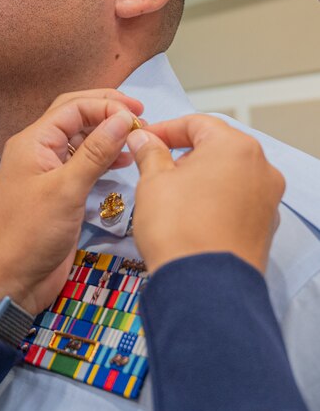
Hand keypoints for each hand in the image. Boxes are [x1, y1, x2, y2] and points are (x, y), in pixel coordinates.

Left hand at [0, 93, 141, 314]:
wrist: (7, 281)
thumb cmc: (29, 234)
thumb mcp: (66, 190)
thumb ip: (96, 152)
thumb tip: (123, 118)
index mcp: (34, 141)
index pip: (74, 107)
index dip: (107, 104)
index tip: (138, 113)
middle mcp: (40, 149)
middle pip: (76, 116)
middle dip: (107, 112)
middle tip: (140, 115)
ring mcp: (49, 170)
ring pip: (81, 139)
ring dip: (107, 135)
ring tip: (136, 139)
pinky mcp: (58, 191)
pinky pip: (83, 163)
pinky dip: (104, 158)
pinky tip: (123, 162)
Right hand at [128, 115, 284, 274]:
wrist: (204, 288)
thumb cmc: (179, 227)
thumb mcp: (153, 180)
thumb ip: (150, 151)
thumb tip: (143, 138)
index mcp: (235, 146)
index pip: (196, 123)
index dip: (165, 129)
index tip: (143, 139)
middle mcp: (260, 167)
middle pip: (216, 147)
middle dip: (183, 154)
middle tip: (153, 166)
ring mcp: (267, 199)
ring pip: (228, 175)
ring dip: (200, 178)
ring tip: (170, 194)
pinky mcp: (265, 226)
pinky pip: (237, 201)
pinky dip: (215, 201)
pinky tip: (191, 216)